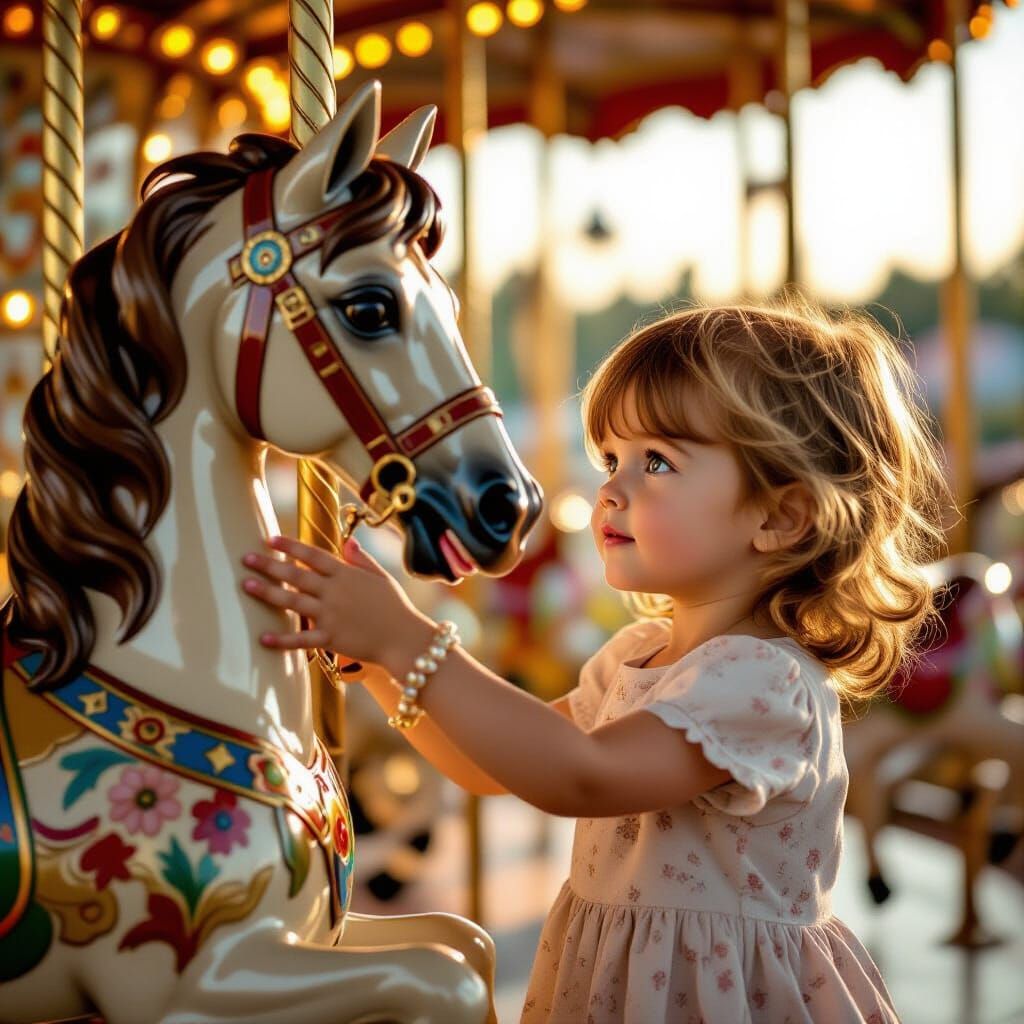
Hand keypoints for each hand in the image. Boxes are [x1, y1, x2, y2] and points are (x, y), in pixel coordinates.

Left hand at [240, 535, 432, 671]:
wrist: (405, 638)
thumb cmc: (396, 607)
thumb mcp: (382, 577)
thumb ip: (362, 560)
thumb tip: (348, 541)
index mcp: (347, 574)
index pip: (313, 555)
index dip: (290, 546)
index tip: (270, 539)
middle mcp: (335, 592)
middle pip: (296, 575)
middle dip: (269, 565)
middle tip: (246, 558)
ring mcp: (331, 615)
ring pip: (293, 602)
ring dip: (268, 593)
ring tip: (247, 585)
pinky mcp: (331, 639)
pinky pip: (302, 639)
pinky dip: (282, 640)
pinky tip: (263, 637)